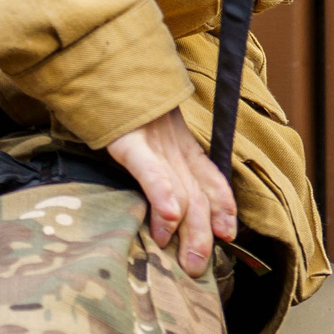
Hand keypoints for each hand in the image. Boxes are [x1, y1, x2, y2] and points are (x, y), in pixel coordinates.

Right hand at [106, 108, 236, 276]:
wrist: (105, 67)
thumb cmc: (123, 105)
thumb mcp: (150, 133)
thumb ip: (160, 164)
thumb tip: (164, 205)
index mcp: (181, 145)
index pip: (211, 178)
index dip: (223, 206)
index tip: (228, 234)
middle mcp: (175, 148)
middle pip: (199, 195)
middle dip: (202, 234)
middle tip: (197, 267)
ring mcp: (155, 146)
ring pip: (182, 190)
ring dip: (187, 228)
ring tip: (185, 259)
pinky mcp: (130, 142)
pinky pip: (151, 172)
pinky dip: (163, 195)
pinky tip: (169, 217)